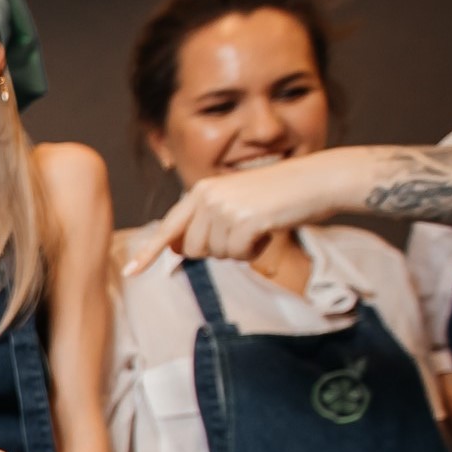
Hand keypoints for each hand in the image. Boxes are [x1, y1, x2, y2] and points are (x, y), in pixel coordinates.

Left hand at [121, 150, 372, 273]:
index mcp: (201, 190)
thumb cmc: (279, 195)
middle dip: (219, 250)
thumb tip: (179, 248)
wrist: (318, 179)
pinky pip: (240, 254)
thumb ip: (206, 223)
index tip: (133, 271)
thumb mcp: (236, 203)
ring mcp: (225, 207)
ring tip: (260, 224)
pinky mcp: (245, 220)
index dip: (151, 252)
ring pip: (218, 254)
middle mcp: (208, 196)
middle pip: (196, 250)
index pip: (170, 227)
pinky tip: (269, 229)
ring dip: (240, 249)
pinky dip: (256, 250)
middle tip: (245, 230)